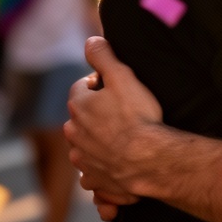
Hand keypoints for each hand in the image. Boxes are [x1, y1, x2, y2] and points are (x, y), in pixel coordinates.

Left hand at [64, 36, 162, 203]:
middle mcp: (73, 134)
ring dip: (98, 141)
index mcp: (78, 107)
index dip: (100, 85)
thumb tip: (90, 40)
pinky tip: (120, 165)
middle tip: (124, 112)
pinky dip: (102, 169)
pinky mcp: (93, 181)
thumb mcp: (123, 76)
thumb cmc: (137, 116)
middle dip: (97, 114)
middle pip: (82, 117)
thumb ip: (104, 57)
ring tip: (125, 139)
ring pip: (86, 145)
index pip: (82, 87)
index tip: (118, 89)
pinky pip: (93, 173)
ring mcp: (82, 160)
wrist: (148, 160)